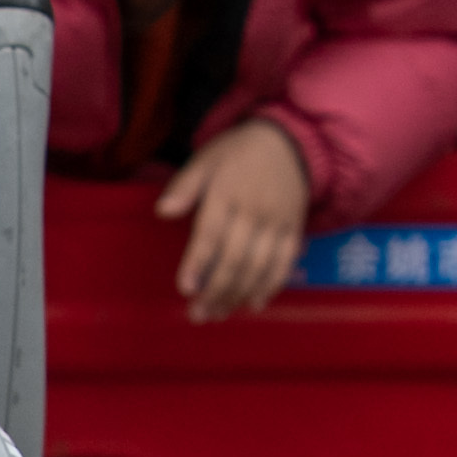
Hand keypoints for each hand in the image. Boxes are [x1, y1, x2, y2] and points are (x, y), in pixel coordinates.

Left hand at [155, 117, 311, 320]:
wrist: (288, 142)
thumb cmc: (237, 154)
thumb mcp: (206, 159)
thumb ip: (184, 186)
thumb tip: (163, 211)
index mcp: (227, 192)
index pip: (210, 233)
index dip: (197, 262)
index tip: (185, 288)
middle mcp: (254, 210)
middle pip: (235, 258)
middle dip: (216, 290)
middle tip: (198, 314)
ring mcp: (277, 221)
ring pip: (259, 266)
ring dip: (238, 295)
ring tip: (218, 314)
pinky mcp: (294, 229)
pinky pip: (284, 262)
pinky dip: (271, 286)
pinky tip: (253, 304)